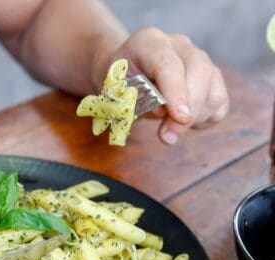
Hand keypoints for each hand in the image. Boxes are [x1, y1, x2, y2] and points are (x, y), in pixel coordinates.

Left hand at [94, 28, 229, 144]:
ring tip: (169, 130)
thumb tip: (164, 111)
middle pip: (199, 72)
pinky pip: (219, 103)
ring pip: (213, 90)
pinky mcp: (211, 77)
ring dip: (196, 118)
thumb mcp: (118, 94)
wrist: (128, 76)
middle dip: (189, 111)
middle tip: (168, 137)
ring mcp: (199, 58)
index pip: (168, 63)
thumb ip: (138, 101)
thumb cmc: (120, 86)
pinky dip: (205, 119)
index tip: (181, 117)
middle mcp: (179, 45)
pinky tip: (183, 123)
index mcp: (149, 43)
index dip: (176, 91)